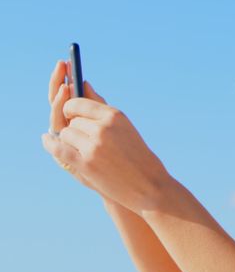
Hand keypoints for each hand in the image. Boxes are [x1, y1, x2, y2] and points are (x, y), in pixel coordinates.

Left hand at [41, 60, 171, 212]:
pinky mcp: (86, 164)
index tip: (71, 113)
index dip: (71, 109)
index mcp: (115, 116)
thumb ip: (101, 109)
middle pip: (71, 121)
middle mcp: (103, 128)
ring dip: (69, 141)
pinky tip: (47, 141)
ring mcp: (93, 146)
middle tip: (86, 140)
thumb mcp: (125, 128)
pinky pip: (58, 149)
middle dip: (74, 129)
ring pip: (65, 134)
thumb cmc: (139, 157)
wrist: (150, 187)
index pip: (79, 104)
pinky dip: (50, 145)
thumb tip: (83, 83)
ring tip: (85, 151)